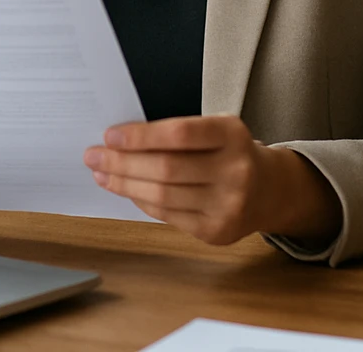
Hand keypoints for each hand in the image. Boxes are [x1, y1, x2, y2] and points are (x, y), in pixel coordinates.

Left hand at [84, 115, 341, 246]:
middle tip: (93, 156)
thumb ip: (176, 134)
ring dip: (125, 185)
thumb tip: (119, 141)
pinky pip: (168, 215)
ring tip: (102, 174)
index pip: (178, 135)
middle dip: (122, 163)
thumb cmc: (229, 152)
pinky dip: (142, 201)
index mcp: (232, 135)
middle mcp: (235, 171)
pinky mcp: (217, 231)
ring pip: (162, 196)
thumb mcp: (214, 131)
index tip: (110, 135)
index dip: (140, 136)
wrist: (269, 190)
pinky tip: (126, 191)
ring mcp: (228, 206)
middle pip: (166, 169)